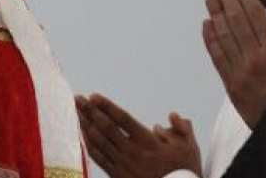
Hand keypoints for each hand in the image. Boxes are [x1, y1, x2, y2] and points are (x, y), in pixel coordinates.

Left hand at [76, 94, 200, 177]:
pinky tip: (83, 133)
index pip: (123, 119)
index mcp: (148, 143)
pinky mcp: (117, 176)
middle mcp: (132, 153)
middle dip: (89, 112)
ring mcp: (123, 166)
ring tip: (76, 112)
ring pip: (98, 142)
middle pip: (105, 128)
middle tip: (78, 99)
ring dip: (85, 125)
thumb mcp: (189, 148)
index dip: (107, 106)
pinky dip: (88, 144)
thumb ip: (181, 129)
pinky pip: (98, 158)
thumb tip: (171, 115)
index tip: (94, 96)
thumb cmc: (183, 172)